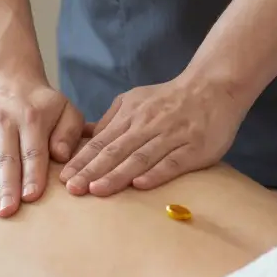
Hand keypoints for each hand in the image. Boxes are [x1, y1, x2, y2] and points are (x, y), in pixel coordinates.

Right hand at [0, 77, 84, 216]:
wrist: (6, 81)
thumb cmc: (40, 105)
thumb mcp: (64, 109)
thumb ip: (69, 132)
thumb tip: (62, 155)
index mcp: (31, 117)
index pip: (32, 151)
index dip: (32, 175)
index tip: (31, 197)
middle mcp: (3, 120)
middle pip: (5, 159)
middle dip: (6, 186)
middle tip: (7, 211)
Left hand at [59, 76, 246, 196]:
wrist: (213, 87)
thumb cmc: (170, 99)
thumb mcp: (135, 101)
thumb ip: (111, 120)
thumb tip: (83, 136)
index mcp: (131, 115)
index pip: (101, 142)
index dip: (81, 160)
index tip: (63, 178)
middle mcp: (148, 125)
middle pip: (115, 151)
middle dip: (91, 171)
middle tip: (72, 189)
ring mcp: (171, 136)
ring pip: (140, 157)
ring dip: (118, 175)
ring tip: (97, 190)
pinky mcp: (194, 147)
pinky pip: (173, 161)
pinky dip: (156, 173)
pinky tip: (141, 185)